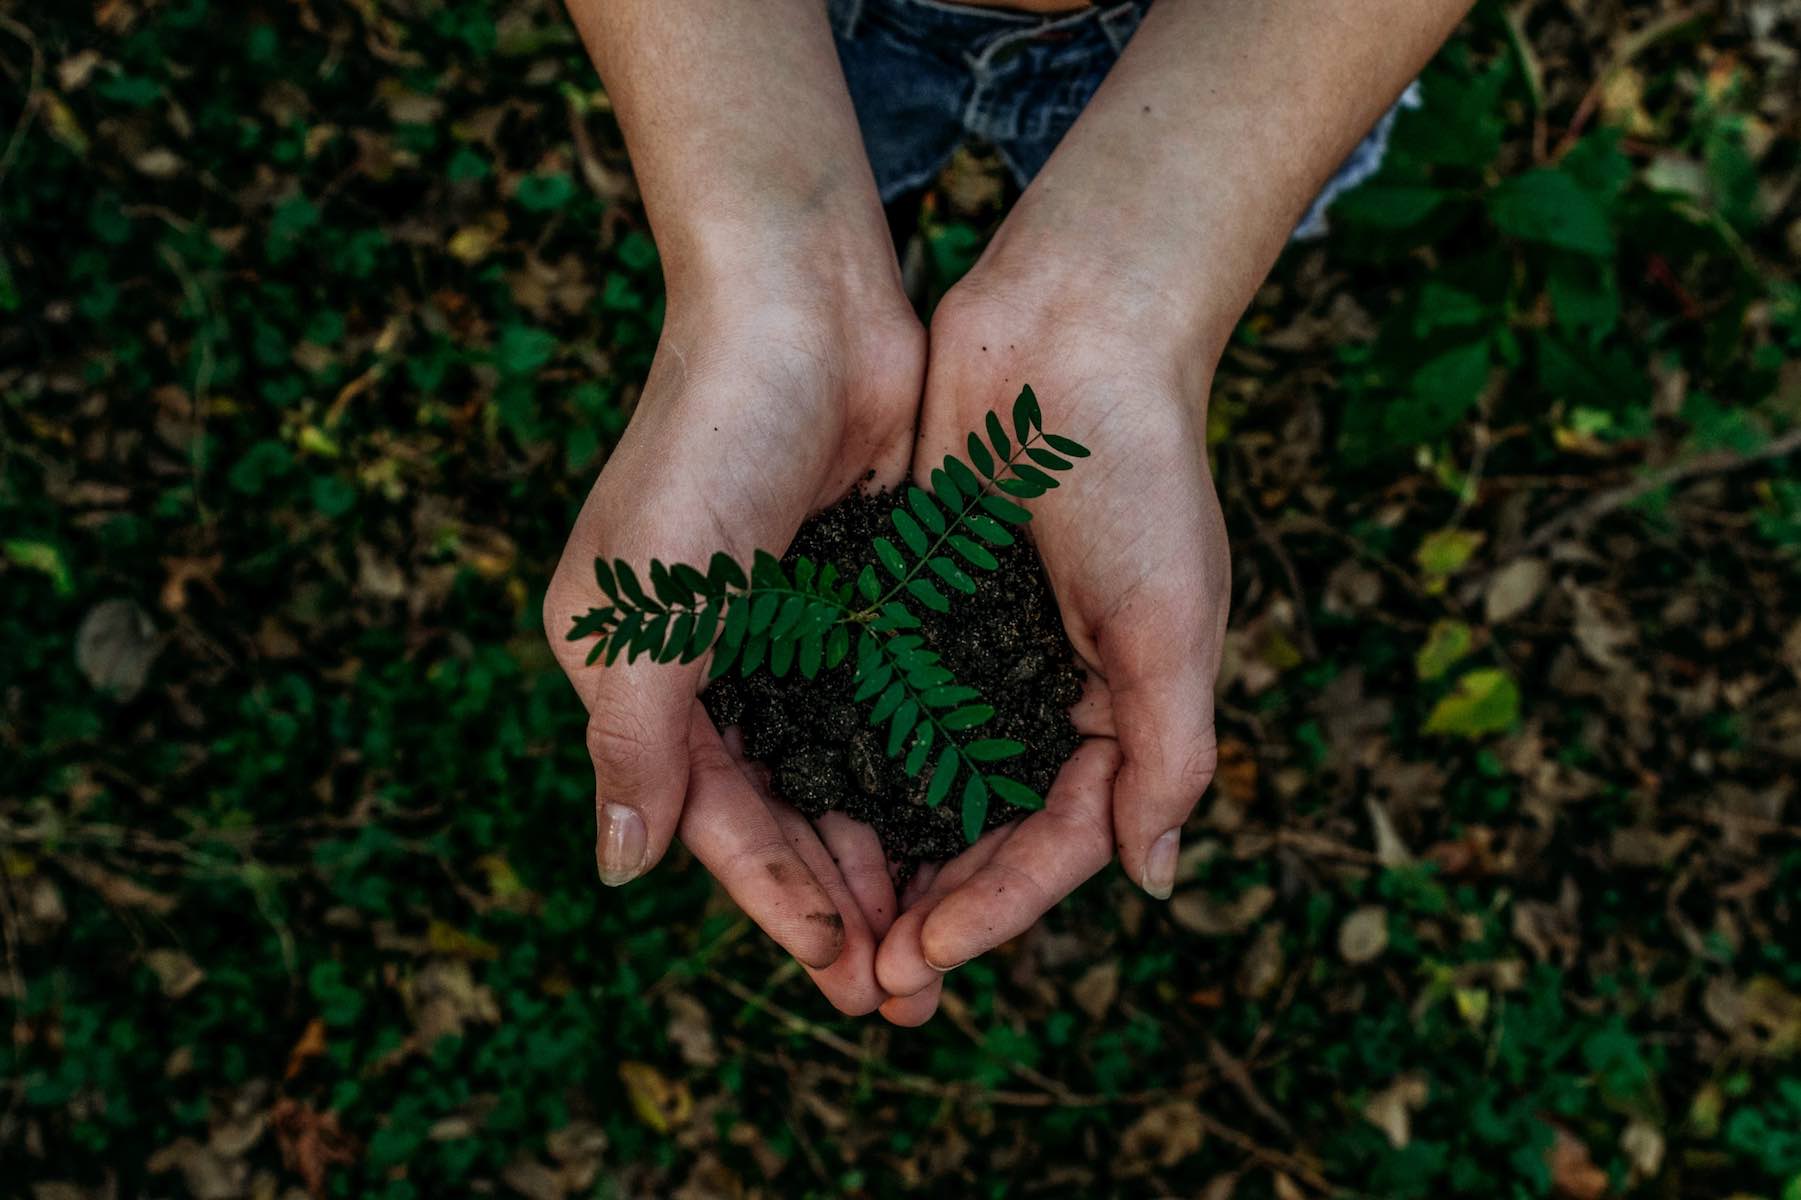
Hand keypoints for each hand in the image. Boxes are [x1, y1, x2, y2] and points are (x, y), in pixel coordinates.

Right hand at [544, 270, 924, 1014]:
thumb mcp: (649, 604)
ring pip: (842, 774)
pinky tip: (966, 826)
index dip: (777, 900)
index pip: (714, 818)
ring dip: (886, 852)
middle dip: (840, 901)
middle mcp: (712, 663)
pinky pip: (890, 709)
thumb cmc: (709, 444)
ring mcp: (790, 631)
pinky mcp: (861, 596)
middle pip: (782, 812)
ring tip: (941, 934)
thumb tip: (620, 871)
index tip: (845, 973)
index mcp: (641, 672)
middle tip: (906, 990)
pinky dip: (920, 771)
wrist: (802, 303)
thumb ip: (634, 741)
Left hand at [872, 251, 1229, 1021]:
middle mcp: (1041, 694)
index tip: (922, 958)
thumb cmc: (1139, 471)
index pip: (1054, 843)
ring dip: (878, 854)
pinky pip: (874, 702)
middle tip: (865, 982)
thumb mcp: (1172, 621)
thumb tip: (1152, 881)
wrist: (1070, 329)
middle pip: (980, 832)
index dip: (993, 910)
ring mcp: (974, 651)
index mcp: (1116, 711)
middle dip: (928, 908)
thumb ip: (1168, 753)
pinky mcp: (913, 602)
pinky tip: (795, 807)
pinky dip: (843, 759)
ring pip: (918, 782)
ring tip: (825, 925)